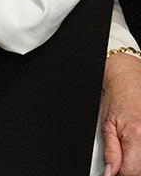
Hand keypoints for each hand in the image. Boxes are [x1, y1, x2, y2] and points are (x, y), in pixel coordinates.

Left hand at [102, 53, 140, 174]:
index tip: (114, 172)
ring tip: (131, 153)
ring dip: (138, 163)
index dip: (121, 175)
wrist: (128, 79)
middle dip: (132, 170)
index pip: (131, 172)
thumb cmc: (117, 98)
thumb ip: (111, 152)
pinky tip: (138, 152)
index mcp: (136, 136)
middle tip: (123, 164)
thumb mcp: (107, 125)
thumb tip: (110, 173)